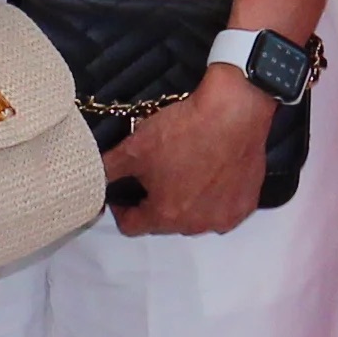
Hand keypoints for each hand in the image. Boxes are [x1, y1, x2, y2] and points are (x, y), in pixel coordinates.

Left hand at [102, 69, 277, 235]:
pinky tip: (213, 173)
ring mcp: (225, 216)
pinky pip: (222, 208)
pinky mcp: (246, 204)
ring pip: (195, 216)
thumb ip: (108, 169)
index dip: (121, 207)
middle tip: (157, 172)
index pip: (131, 226)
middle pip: (165, 221)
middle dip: (157, 201)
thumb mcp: (135, 147)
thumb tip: (91, 177)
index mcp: (166, 216)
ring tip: (186, 170)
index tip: (124, 191)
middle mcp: (196, 225)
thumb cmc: (185, 131)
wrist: (235, 110)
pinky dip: (215, 197)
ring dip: (187, 201)